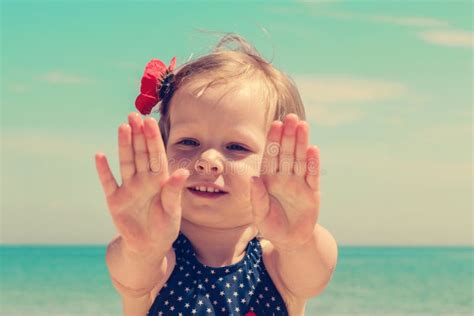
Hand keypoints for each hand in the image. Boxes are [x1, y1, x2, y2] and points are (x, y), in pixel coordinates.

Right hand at [95, 112, 188, 256]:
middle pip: (140, 153)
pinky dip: (104, 170)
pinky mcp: (115, 200)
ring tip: (122, 127)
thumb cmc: (165, 227)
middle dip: (138, 134)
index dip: (153, 138)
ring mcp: (128, 188)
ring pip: (126, 162)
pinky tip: (100, 156)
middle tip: (134, 115)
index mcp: (160, 180)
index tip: (150, 121)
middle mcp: (143, 180)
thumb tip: (182, 172)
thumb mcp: (173, 210)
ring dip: (124, 146)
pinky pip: (109, 182)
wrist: (149, 247)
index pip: (156, 155)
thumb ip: (174, 191)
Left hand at [250, 114, 319, 250]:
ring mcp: (298, 183)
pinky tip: (313, 149)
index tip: (275, 124)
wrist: (290, 240)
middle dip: (288, 135)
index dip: (273, 141)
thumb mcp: (260, 215)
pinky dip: (313, 163)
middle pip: (287, 152)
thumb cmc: (271, 226)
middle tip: (291, 117)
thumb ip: (256, 197)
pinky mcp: (312, 192)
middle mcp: (284, 177)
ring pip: (300, 159)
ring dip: (302, 143)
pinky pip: (312, 175)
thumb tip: (254, 178)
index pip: (271, 156)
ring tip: (303, 125)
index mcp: (269, 180)